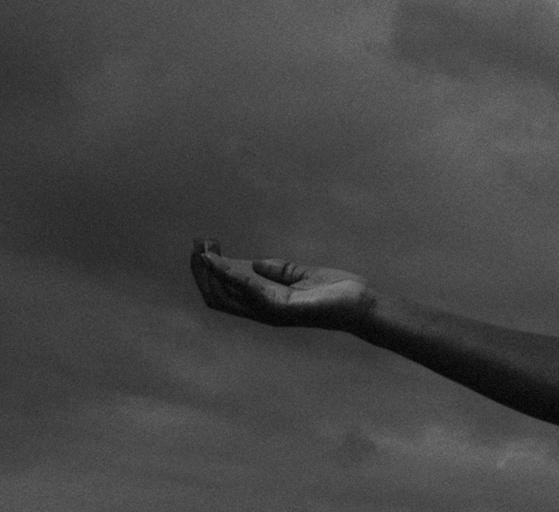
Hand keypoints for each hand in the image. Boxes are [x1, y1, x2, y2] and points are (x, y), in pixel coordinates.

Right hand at [190, 236, 374, 331]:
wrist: (362, 304)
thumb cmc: (336, 292)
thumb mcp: (302, 275)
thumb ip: (278, 270)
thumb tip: (254, 263)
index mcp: (265, 303)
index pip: (226, 291)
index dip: (211, 271)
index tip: (204, 247)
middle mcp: (262, 311)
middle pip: (218, 295)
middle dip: (203, 272)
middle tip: (197, 246)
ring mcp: (270, 311)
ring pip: (225, 297)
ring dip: (210, 273)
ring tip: (202, 252)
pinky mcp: (282, 308)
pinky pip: (250, 291)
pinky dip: (231, 276)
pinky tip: (220, 261)